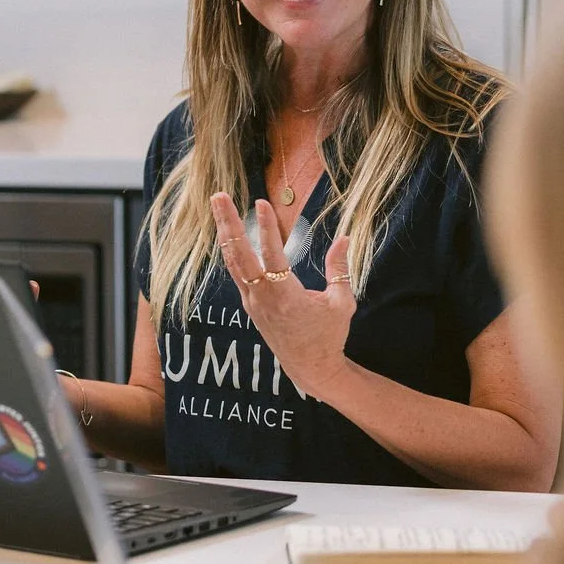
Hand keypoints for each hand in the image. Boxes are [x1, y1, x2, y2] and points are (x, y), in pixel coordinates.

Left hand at [209, 192, 354, 398]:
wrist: (309, 368)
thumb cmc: (328, 335)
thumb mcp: (342, 303)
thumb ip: (339, 269)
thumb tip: (345, 237)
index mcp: (286, 297)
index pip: (272, 256)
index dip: (266, 228)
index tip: (260, 202)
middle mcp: (263, 298)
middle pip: (239, 255)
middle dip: (228, 223)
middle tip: (218, 196)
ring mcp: (253, 302)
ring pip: (233, 262)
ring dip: (226, 233)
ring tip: (219, 206)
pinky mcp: (250, 305)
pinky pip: (237, 272)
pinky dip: (232, 250)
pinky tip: (229, 234)